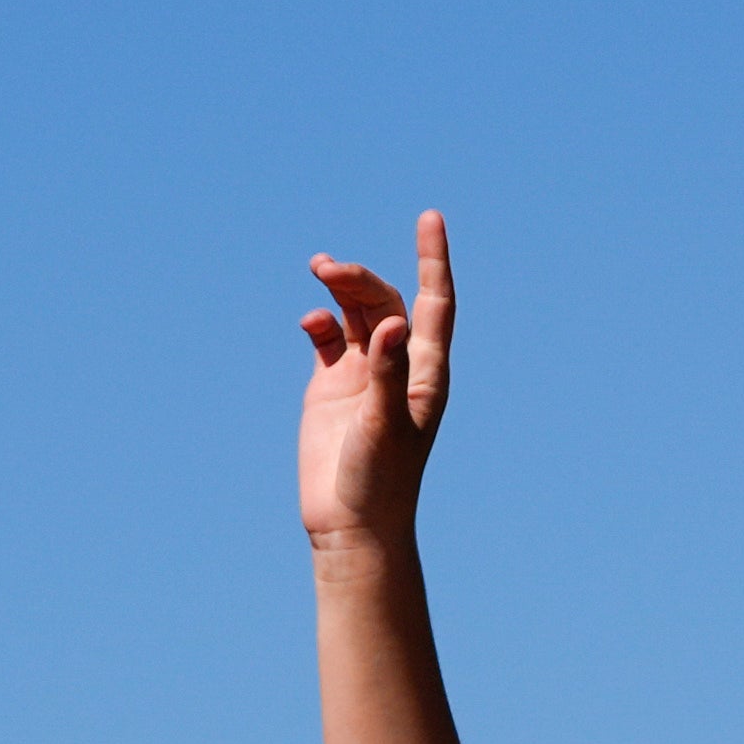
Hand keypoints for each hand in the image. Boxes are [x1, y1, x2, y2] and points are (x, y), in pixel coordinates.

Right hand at [299, 210, 451, 546]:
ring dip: (340, 288)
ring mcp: (364, 374)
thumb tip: (389, 324)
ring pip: (356, 313)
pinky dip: (320, 322)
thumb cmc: (379, 483)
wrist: (351, 525)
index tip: (430, 218)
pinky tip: (309, 324)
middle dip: (359, 277)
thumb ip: (385, 374)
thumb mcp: (384, 426)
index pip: (434, 303)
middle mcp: (397, 366)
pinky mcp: (332, 386)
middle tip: (326, 268)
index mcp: (423, 372)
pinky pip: (328, 338)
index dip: (433, 260)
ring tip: (319, 269)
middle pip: (385, 300)